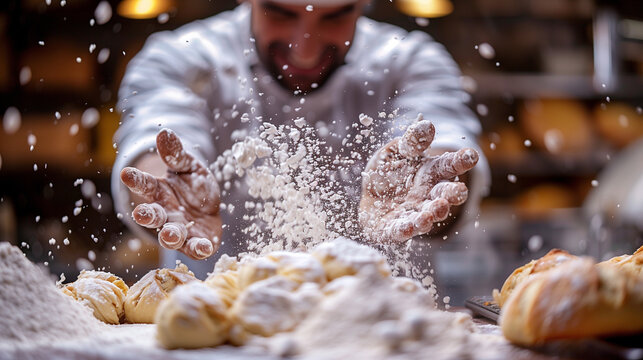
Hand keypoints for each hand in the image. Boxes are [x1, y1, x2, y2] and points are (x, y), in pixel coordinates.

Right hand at [120, 129, 221, 258]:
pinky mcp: (195, 243)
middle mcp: (165, 213)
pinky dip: (199, 249)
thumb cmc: (193, 185)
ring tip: (170, 234)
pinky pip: (195, 248)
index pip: (144, 185)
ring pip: (170, 236)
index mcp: (159, 192)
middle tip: (142, 213)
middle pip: (153, 216)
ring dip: (170, 236)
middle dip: (147, 215)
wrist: (209, 207)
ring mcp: (179, 230)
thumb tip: (164, 132)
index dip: (135, 180)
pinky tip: (204, 247)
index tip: (126, 172)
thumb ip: (176, 154)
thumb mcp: (188, 166)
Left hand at [359, 119, 477, 242]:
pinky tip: (409, 228)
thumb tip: (427, 125)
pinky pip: (400, 231)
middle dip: (453, 194)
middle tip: (459, 191)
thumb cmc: (387, 171)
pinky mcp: (394, 229)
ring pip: (426, 216)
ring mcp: (413, 213)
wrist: (369, 195)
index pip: (449, 165)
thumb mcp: (396, 151)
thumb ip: (411, 142)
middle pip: (444, 195)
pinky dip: (405, 230)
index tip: (471, 155)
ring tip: (437, 209)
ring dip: (433, 214)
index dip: (461, 160)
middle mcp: (426, 195)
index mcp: (430, 173)